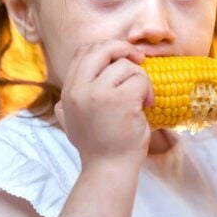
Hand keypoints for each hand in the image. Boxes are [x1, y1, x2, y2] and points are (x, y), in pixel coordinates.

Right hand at [54, 40, 154, 171]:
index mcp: (68, 91)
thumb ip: (70, 101)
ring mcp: (98, 94)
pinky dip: (148, 91)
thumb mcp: (72, 119)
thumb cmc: (98, 145)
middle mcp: (79, 89)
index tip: (121, 57)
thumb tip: (74, 82)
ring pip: (125, 65)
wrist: (109, 168)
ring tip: (142, 99)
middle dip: (123, 49)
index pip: (83, 51)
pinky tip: (146, 106)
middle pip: (101, 49)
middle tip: (139, 60)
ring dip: (140, 78)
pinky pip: (139, 80)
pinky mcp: (120, 101)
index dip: (105, 48)